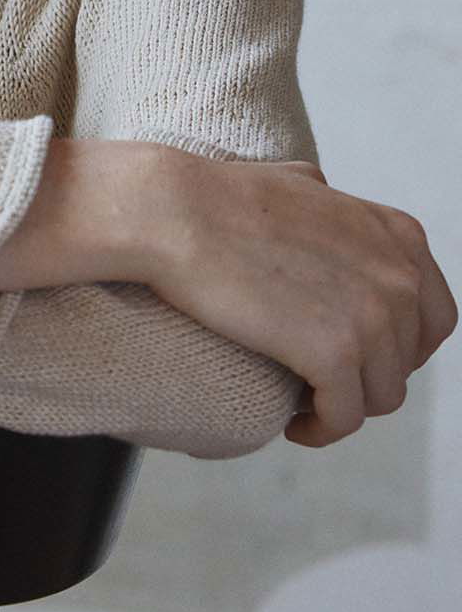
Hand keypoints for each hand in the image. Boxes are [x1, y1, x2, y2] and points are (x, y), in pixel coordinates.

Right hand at [147, 156, 456, 448]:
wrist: (176, 214)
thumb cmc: (219, 198)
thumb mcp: (299, 183)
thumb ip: (330, 204)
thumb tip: (321, 198)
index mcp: (398, 237)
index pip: (434, 317)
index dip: (399, 348)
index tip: (358, 359)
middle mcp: (399, 276)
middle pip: (406, 361)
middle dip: (368, 377)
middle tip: (321, 383)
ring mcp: (373, 317)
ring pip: (381, 396)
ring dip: (343, 407)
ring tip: (304, 405)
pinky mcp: (336, 354)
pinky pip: (345, 416)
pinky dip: (322, 428)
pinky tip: (294, 425)